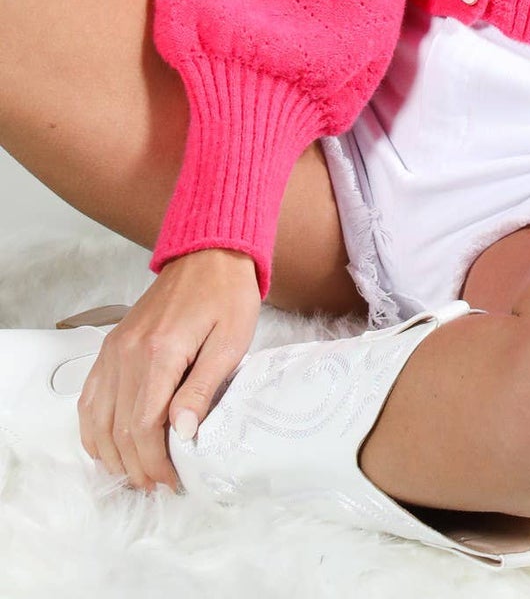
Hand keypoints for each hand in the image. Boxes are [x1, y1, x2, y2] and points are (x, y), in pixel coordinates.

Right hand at [77, 248, 261, 493]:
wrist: (209, 255)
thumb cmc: (226, 295)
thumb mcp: (231, 342)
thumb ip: (203, 389)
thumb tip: (183, 433)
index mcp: (159, 353)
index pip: (143, 428)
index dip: (155, 464)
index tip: (173, 479)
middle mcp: (127, 353)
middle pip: (117, 431)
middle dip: (137, 467)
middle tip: (160, 483)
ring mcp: (114, 350)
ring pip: (96, 420)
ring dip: (114, 454)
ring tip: (139, 472)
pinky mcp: (111, 347)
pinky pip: (89, 398)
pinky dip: (95, 429)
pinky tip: (111, 445)